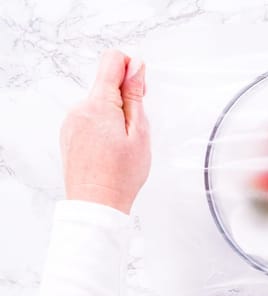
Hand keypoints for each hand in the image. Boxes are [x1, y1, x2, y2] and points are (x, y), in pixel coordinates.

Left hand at [60, 50, 150, 213]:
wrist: (97, 204)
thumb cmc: (120, 175)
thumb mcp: (139, 132)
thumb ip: (135, 95)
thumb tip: (136, 67)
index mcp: (98, 105)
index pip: (112, 61)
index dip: (131, 68)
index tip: (140, 88)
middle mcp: (79, 108)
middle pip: (106, 83)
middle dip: (125, 97)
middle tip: (135, 125)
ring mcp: (71, 121)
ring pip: (99, 101)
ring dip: (115, 112)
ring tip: (123, 141)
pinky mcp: (69, 132)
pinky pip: (89, 116)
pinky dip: (103, 123)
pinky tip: (111, 146)